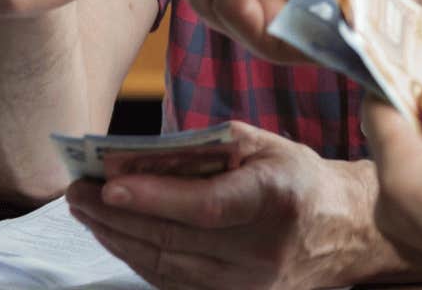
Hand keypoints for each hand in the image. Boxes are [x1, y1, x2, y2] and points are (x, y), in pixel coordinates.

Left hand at [66, 121, 392, 289]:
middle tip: (78, 191)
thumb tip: (140, 155)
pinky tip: (117, 236)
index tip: (109, 185)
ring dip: (118, 239)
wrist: (344, 232)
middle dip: (117, 215)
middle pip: (175, 239)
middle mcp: (264, 251)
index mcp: (278, 198)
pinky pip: (173, 284)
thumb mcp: (265, 146)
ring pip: (166, 267)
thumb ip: (207, 147)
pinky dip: (139, 259)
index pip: (206, 206)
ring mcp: (250, 287)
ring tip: (87, 211)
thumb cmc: (298, 180)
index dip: (154, 198)